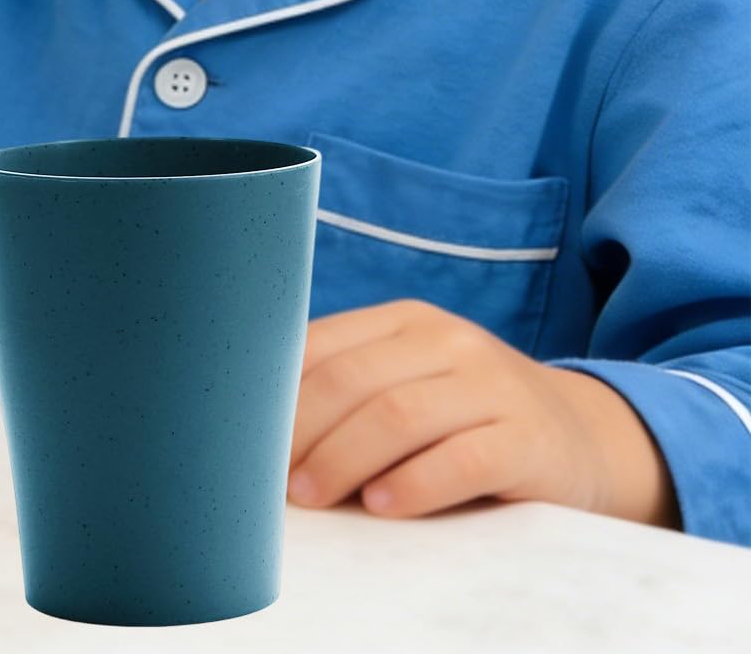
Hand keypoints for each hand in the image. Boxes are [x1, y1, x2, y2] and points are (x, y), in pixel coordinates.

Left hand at [287, 299, 675, 525]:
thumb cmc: (471, 419)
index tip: (241, 440)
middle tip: (271, 482)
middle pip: (352, 380)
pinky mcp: (529, 438)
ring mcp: (491, 384)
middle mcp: (446, 340)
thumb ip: (353, 394)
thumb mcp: (415, 385)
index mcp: (404, 322)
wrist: (589, 439)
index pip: (322, 346)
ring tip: (313, 498)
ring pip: (399, 414)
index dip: (275, 395)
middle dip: (301, 432)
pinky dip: (416, 483)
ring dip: (344, 459)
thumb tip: (259, 439)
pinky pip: (464, 458)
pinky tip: (384, 507)